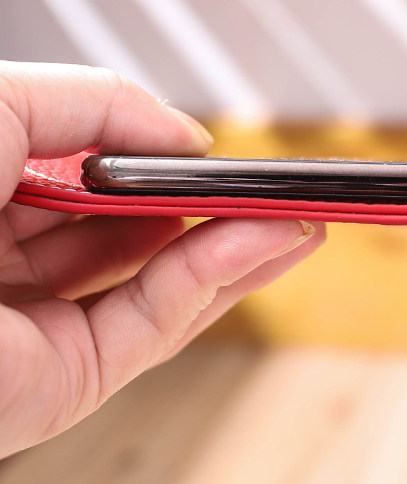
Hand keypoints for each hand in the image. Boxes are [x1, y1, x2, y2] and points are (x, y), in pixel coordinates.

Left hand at [0, 62, 323, 457]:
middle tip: (281, 191)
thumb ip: (101, 103)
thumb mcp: (1, 105)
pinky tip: (267, 240)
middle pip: (141, 236)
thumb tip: (187, 137)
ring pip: (163, 282)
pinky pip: (160, 319)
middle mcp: (15, 265)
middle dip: (218, 212)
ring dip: (240, 246)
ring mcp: (44, 327)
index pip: (95, 183)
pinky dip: (222, 277)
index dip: (164, 166)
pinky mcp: (70, 380)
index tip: (222, 155)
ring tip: (299, 216)